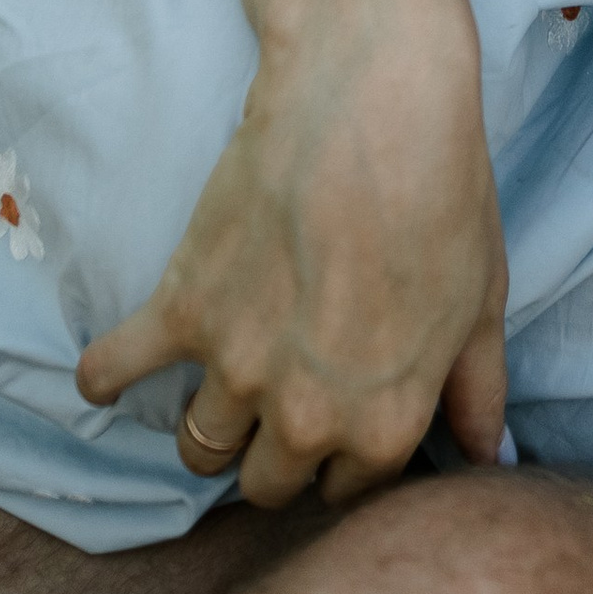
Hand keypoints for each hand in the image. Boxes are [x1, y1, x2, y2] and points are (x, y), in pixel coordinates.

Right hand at [76, 0, 507, 510]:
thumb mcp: (482, 299)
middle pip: (266, 484)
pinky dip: (107, 379)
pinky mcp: (181, 311)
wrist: (375, 101)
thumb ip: (477, 391)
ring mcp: (236, 368)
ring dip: (210, 426)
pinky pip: (114, 374)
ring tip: (225, 385)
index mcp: (384, 425)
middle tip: (285, 404)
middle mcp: (305, 416)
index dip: (346, 459)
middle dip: (276, 455)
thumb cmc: (444, 193)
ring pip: (199, 448)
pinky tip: (110, 378)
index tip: (342, 427)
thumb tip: (485, 457)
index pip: (348, 491)